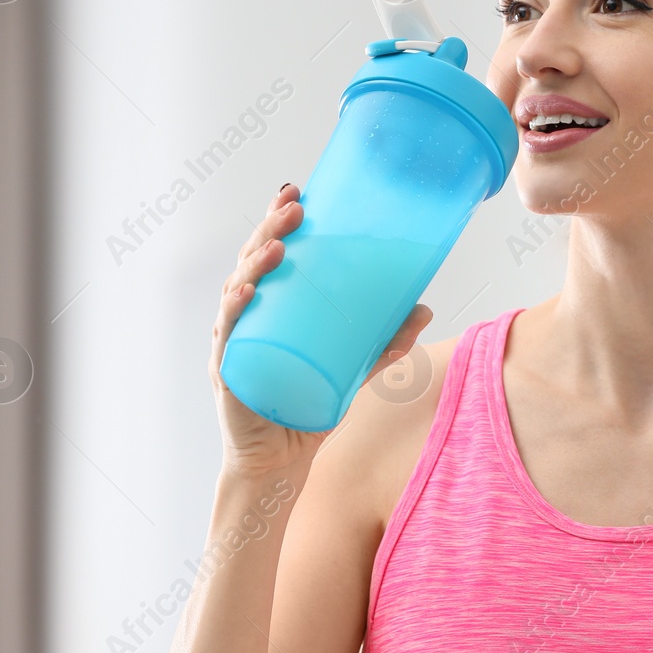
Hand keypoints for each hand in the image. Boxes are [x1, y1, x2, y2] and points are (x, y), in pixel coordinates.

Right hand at [208, 183, 433, 477]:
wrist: (281, 462)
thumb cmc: (309, 406)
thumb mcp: (354, 367)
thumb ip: (386, 341)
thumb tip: (424, 308)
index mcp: (271, 308)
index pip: (268, 252)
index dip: (276, 219)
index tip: (296, 190)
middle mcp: (246, 318)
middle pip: (250, 261)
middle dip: (269, 229)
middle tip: (294, 208)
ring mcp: (233, 343)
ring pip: (236, 291)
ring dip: (254, 263)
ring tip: (279, 245)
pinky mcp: (227, 372)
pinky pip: (227, 337)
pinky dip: (234, 312)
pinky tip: (245, 291)